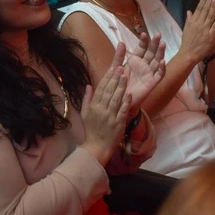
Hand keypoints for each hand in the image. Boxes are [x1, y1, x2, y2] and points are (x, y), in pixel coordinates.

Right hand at [80, 46, 131, 164]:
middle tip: (121, 67)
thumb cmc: (90, 130)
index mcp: (93, 106)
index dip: (108, 78)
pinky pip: (122, 111)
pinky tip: (130, 93)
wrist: (96, 147)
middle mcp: (101, 110)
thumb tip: (89, 85)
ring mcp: (110, 116)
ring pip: (116, 99)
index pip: (101, 89)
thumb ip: (87, 99)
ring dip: (121, 87)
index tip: (113, 68)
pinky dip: (126, 102)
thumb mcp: (85, 114)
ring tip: (126, 76)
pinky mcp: (118, 123)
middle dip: (115, 79)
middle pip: (109, 91)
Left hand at [122, 32, 165, 111]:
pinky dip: (162, 69)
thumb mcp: (116, 68)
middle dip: (154, 43)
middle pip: (151, 52)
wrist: (119, 100)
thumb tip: (121, 42)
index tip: (143, 33)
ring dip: (160, 53)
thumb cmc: (118, 84)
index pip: (142, 48)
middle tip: (158, 34)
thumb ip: (119, 56)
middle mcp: (144, 65)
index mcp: (135, 61)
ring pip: (157, 61)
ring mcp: (149, 74)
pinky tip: (162, 61)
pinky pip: (159, 75)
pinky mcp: (152, 83)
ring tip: (162, 43)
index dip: (143, 41)